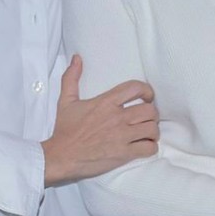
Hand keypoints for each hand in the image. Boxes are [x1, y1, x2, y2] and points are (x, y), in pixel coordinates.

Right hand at [41, 56, 158, 185]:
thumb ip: (71, 78)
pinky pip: (148, 148)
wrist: (62, 157)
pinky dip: (150, 147)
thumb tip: (76, 58)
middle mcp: (116, 117)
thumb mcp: (66, 101)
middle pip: (150, 110)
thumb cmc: (64, 130)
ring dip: (153, 130)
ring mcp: (122, 136)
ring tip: (147, 132)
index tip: (147, 96)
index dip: (147, 90)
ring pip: (152, 128)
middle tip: (147, 118)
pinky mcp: (123, 154)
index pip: (135, 88)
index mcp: (106, 102)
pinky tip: (144, 146)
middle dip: (152, 113)